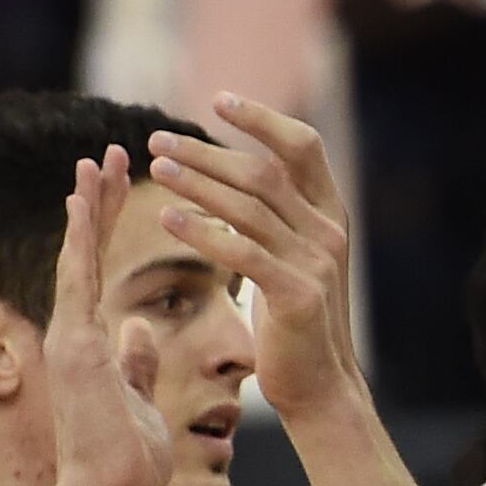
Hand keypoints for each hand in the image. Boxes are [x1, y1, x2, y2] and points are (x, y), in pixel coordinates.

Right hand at [31, 148, 177, 485]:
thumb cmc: (129, 462)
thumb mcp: (139, 399)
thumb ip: (135, 363)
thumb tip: (141, 331)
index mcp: (92, 346)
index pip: (101, 274)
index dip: (110, 231)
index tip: (119, 188)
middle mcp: (75, 335)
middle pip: (84, 255)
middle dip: (98, 203)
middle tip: (108, 154)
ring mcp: (71, 339)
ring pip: (78, 257)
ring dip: (88, 207)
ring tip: (97, 159)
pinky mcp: (75, 346)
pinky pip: (78, 280)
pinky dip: (80, 238)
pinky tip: (83, 198)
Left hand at [143, 96, 365, 421]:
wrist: (320, 386)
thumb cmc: (294, 321)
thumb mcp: (293, 257)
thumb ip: (277, 216)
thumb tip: (234, 177)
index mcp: (330, 214)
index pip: (303, 146)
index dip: (262, 118)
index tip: (218, 99)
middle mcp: (329, 231)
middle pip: (265, 172)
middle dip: (207, 151)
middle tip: (157, 139)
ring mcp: (317, 262)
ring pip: (250, 206)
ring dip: (196, 182)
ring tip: (155, 167)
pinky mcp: (296, 294)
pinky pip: (242, 251)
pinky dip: (201, 230)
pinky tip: (166, 218)